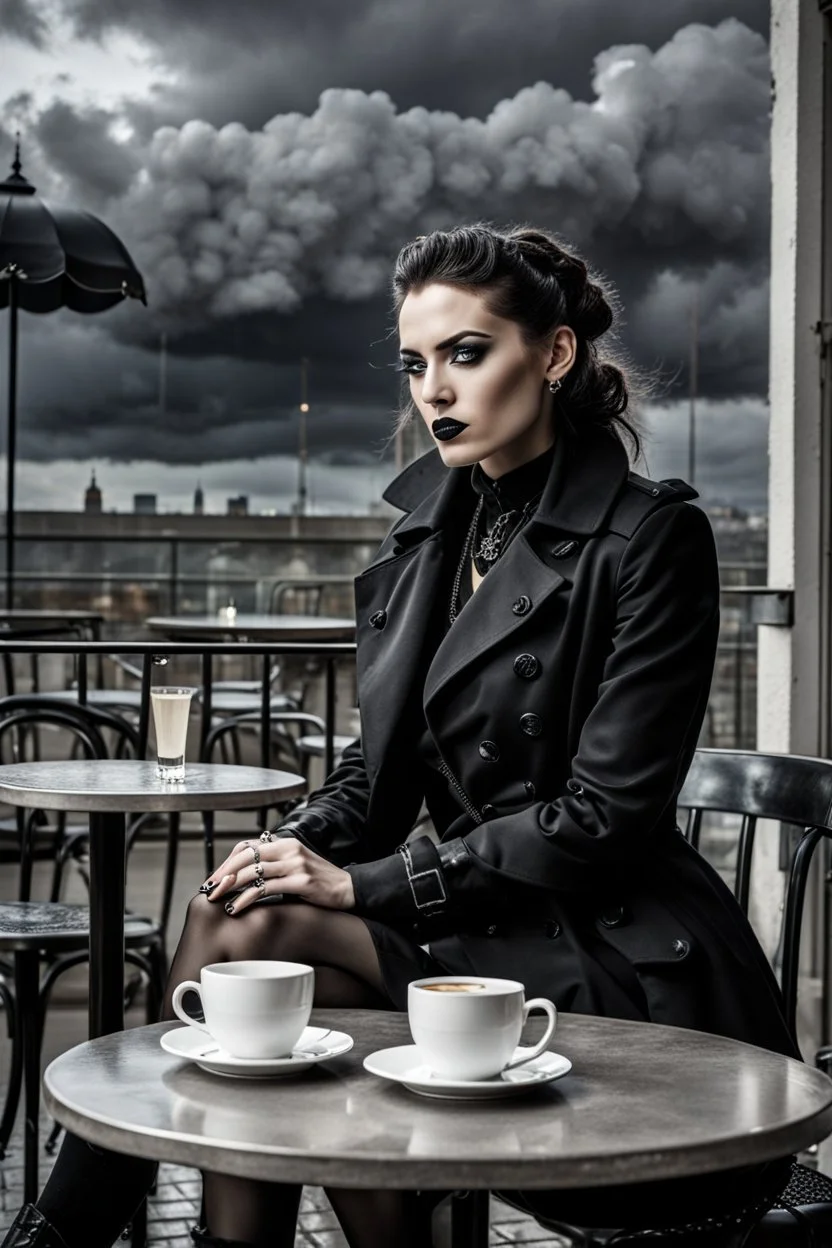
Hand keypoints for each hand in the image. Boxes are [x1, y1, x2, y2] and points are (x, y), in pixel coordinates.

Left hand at [202, 836, 354, 914]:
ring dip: (230, 886)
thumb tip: (243, 877)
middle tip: (209, 888)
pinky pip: (265, 889)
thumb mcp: (295, 866)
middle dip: (223, 873)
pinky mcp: (301, 881)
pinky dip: (246, 899)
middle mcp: (289, 849)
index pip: (247, 846)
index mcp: (286, 843)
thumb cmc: (319, 882)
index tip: (215, 877)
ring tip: (217, 899)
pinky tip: (236, 908)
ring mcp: (295, 864)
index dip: (227, 861)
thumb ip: (274, 865)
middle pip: (245, 856)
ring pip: (252, 872)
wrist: (348, 889)